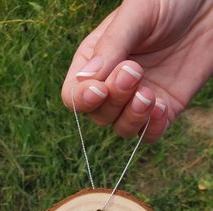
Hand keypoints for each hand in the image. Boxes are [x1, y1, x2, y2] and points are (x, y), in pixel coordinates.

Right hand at [62, 0, 212, 141]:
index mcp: (96, 59)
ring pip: (122, 128)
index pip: (74, 94)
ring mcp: (138, 99)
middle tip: (135, 71)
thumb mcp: (137, 14)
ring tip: (149, 93)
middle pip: (99, 114)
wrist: (208, 6)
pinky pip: (150, 134)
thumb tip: (85, 80)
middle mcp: (114, 84)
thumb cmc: (169, 1)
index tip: (100, 88)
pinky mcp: (164, 109)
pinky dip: (152, 128)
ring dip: (132, 117)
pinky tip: (161, 107)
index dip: (82, 99)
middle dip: (114, 100)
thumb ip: (111, 46)